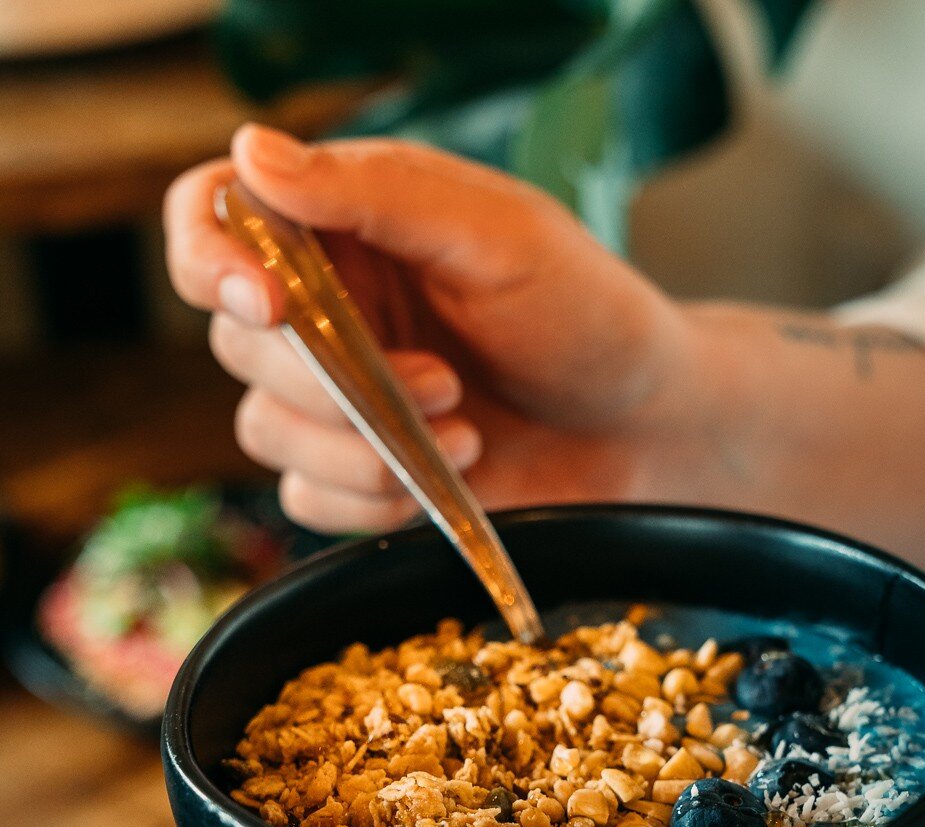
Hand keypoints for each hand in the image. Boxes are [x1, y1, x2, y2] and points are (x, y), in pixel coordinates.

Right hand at [164, 123, 690, 532]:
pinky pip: (307, 499)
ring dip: (358, 448)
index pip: (215, 217)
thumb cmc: (587, 315)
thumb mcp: (498, 235)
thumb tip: (253, 154)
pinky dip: (368, 502)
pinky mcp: (360, 476)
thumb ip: (379, 194)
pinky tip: (443, 479)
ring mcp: (339, 399)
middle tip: (440, 381)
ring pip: (262, 431)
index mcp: (346, 227)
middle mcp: (327, 308)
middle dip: (328, 380)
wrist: (642, 429)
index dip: (210, 258)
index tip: (267, 302)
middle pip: (235, 342)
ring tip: (462, 431)